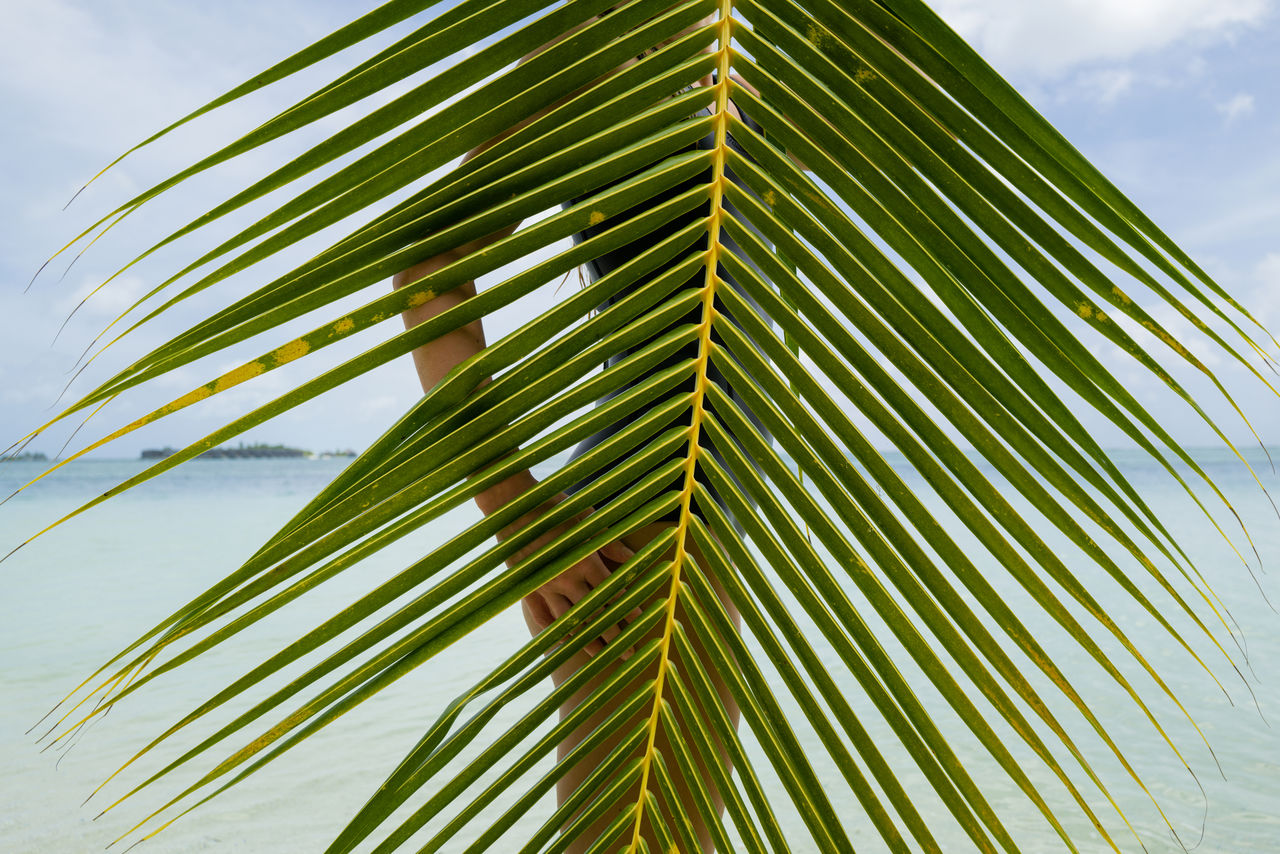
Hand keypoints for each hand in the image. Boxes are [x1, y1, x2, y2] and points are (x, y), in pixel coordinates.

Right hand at [508, 493, 640, 656]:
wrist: (511, 505)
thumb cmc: (555, 507)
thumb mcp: (588, 520)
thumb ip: (611, 544)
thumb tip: (634, 560)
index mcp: (583, 561)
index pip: (611, 593)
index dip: (627, 609)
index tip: (640, 624)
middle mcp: (564, 578)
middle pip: (593, 613)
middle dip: (612, 634)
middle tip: (628, 654)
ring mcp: (543, 586)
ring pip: (568, 620)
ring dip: (586, 639)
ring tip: (601, 655)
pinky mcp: (527, 587)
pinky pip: (541, 615)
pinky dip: (554, 631)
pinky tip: (565, 642)